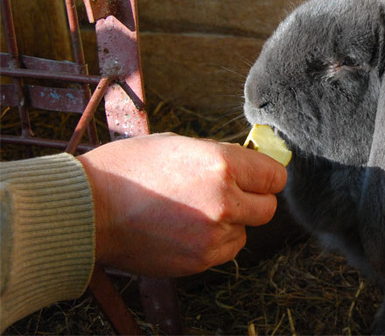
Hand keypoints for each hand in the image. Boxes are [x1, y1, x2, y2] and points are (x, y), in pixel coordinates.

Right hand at [77, 132, 286, 276]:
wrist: (88, 209)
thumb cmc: (128, 169)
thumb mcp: (180, 144)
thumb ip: (220, 156)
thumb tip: (248, 164)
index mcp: (222, 165)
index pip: (274, 176)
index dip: (265, 175)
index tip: (257, 176)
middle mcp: (224, 202)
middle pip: (268, 208)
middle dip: (254, 199)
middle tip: (231, 193)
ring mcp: (212, 236)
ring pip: (246, 231)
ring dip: (233, 223)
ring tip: (197, 210)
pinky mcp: (199, 260)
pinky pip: (225, 251)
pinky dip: (214, 241)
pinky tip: (187, 228)